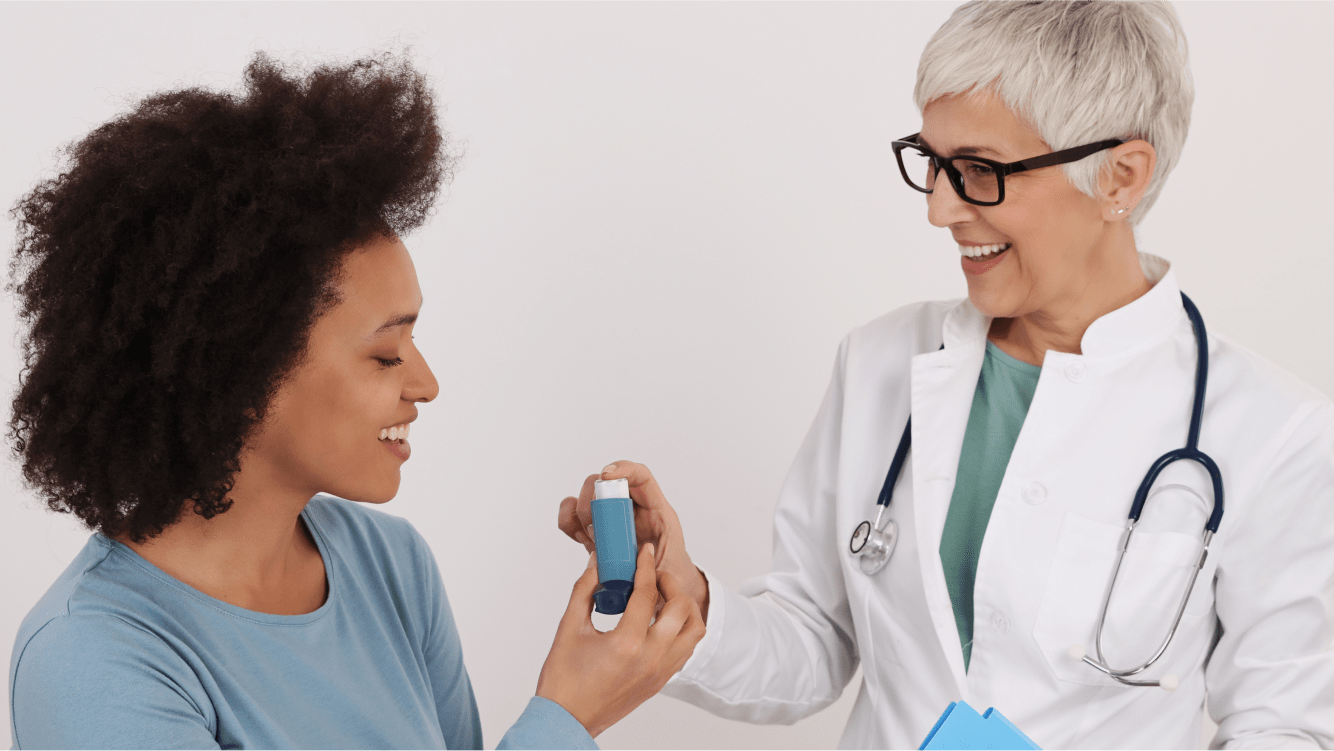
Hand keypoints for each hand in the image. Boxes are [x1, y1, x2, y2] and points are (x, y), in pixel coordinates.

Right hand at [536, 544, 705, 736]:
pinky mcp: (661, 682)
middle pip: (682, 608)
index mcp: (627, 644)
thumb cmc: (563, 681)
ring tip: (663, 597)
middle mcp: (651, 658)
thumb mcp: (569, 628)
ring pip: (694, 631)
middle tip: (653, 575)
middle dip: (670, 584)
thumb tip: (597, 564)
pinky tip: (660, 621)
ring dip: (684, 608)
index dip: (646, 566)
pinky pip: (686, 649)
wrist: (567, 720)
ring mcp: (660, 672)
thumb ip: (585, 590)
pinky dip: (681, 630)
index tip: (645, 552)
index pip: (647, 594)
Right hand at [558, 461, 708, 620]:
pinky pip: (574, 517)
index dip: (624, 469)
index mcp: (656, 512)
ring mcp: (612, 519)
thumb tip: (645, 569)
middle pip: (607, 483)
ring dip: (579, 512)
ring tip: (590, 538)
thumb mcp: (673, 577)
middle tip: (593, 526)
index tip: (606, 477)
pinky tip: (580, 539)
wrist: (664, 589)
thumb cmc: (672, 578)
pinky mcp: (596, 533)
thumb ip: (661, 575)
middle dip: (593, 498)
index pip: (641, 477)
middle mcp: (632, 509)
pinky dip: (569, 522)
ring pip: (586, 496)